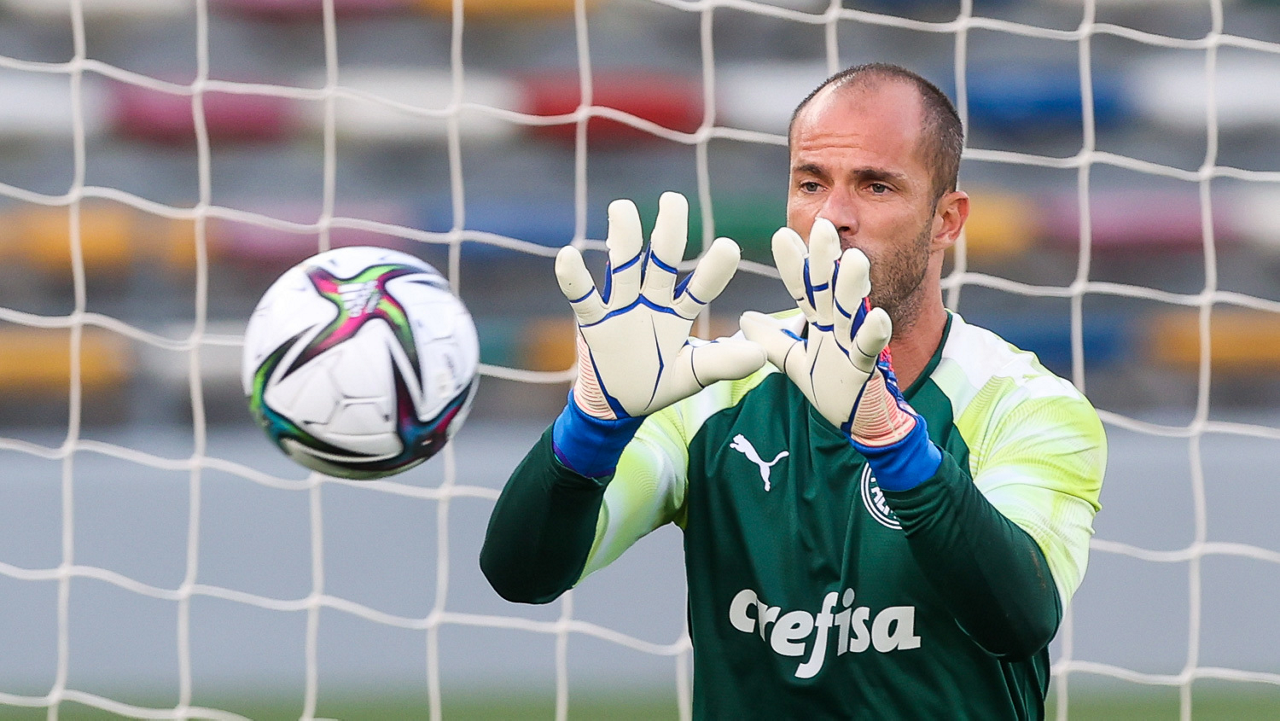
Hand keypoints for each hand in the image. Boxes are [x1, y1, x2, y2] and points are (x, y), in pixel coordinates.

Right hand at [555, 191, 765, 420]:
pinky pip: (583, 297)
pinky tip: (569, 255)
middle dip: (667, 231)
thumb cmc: (660, 382)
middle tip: (673, 201)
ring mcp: (621, 307)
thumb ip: (723, 362)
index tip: (729, 247)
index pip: (700, 286)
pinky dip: (574, 278)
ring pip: (623, 266)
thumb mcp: (694, 374)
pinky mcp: (594, 322)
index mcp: (679, 311)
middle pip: (661, 259)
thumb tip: (761, 355)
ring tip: (622, 208)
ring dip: (622, 238)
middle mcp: (651, 300)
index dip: (713, 270)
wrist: (619, 405)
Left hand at [741, 219, 938, 488]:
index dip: (793, 264)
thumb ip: (772, 340)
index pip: (804, 288)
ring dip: (853, 286)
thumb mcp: (793, 362)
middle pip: (829, 287)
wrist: (860, 421)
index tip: (782, 235)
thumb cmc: (833, 387)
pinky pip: (870, 348)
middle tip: (823, 225)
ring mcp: (853, 344)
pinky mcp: (867, 367)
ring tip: (854, 260)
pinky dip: (874, 333)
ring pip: (853, 311)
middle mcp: (837, 326)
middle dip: (826, 259)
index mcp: (820, 322)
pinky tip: (877, 315)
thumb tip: (744, 319)